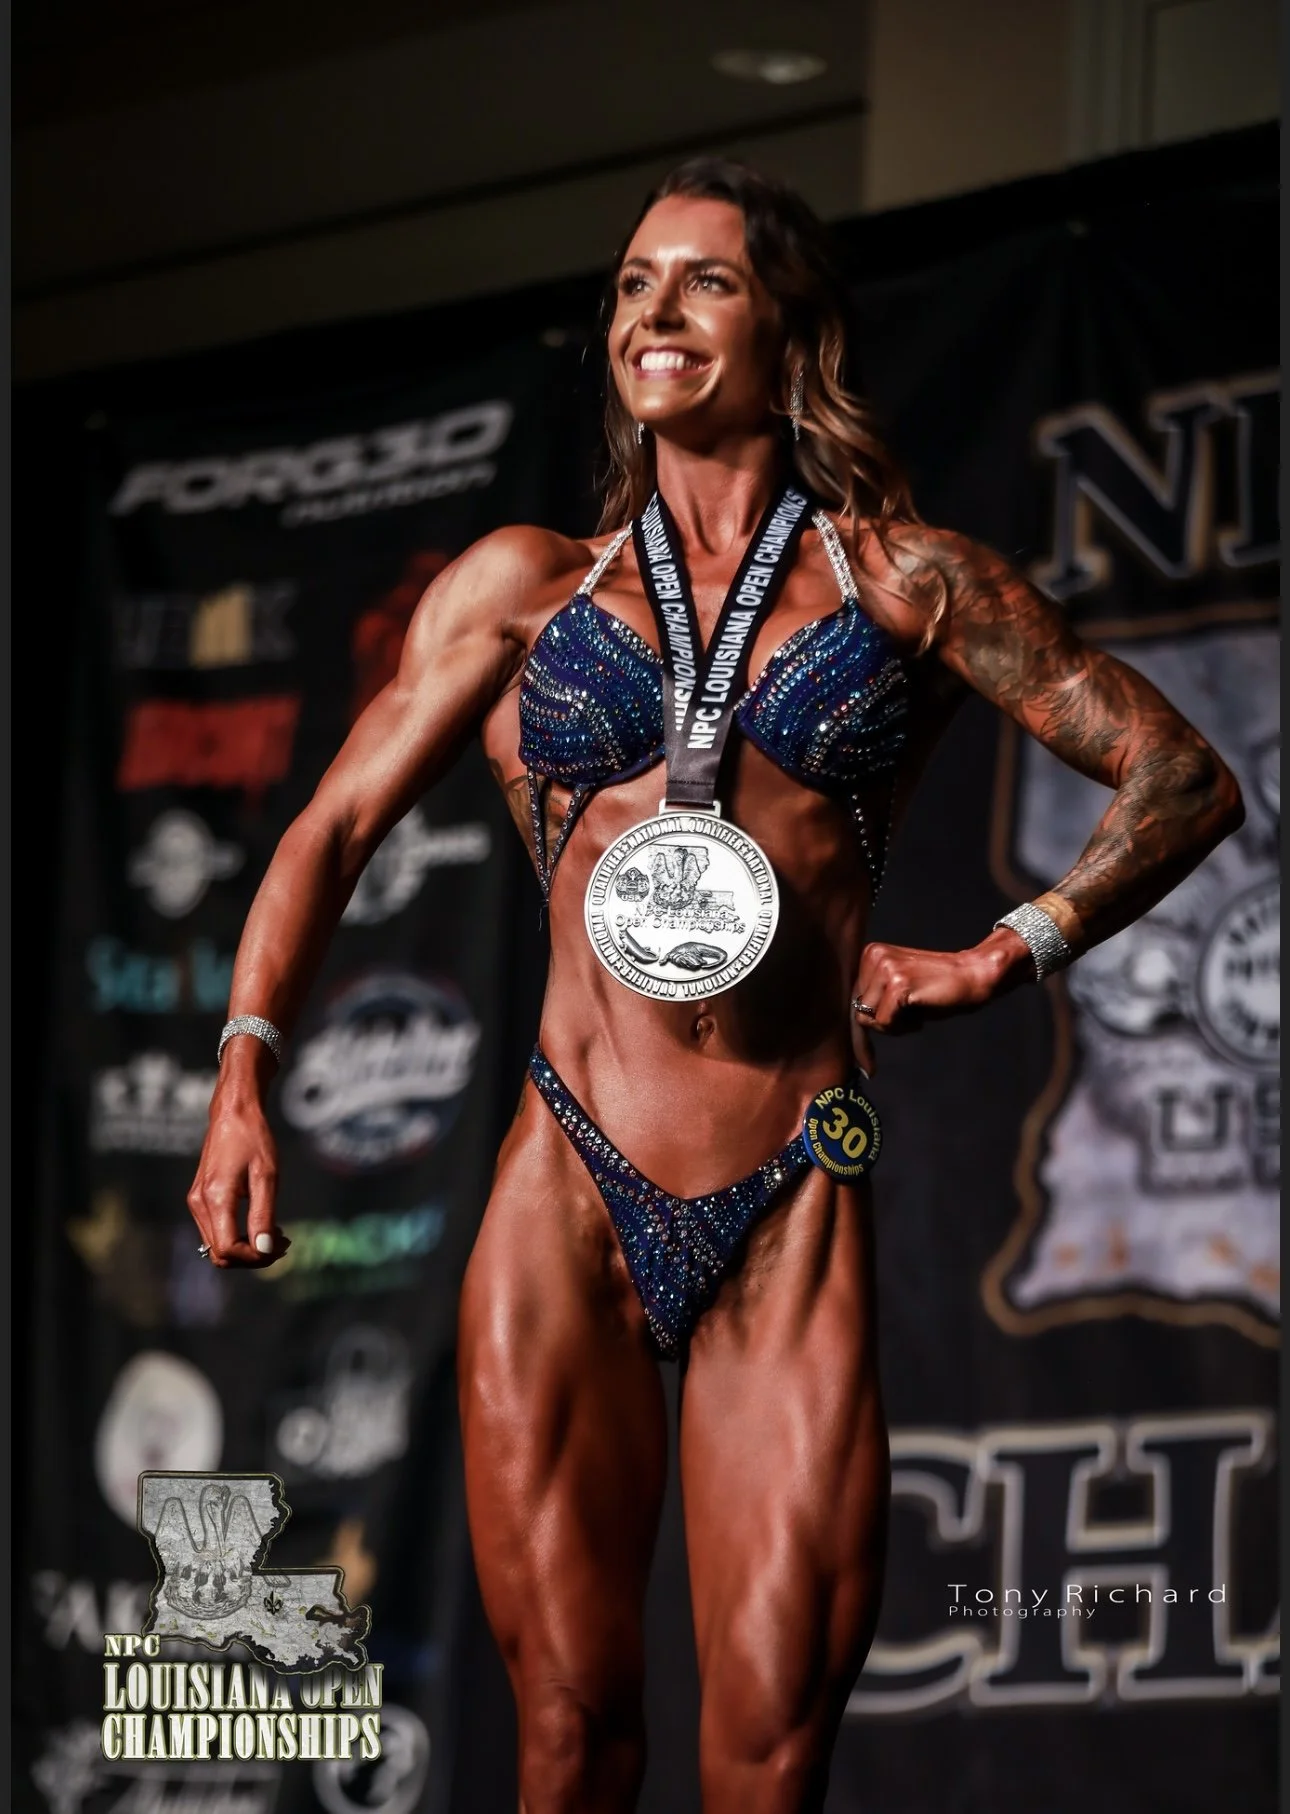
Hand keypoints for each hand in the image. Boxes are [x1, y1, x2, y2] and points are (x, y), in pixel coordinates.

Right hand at [187, 1073, 289, 1267]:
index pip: (228, 1249)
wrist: (233, 1112)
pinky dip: (238, 1237)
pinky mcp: (199, 1198)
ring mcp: (196, 1202)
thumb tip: (264, 1250)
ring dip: (246, 1248)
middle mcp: (199, 1204)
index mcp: (215, 1198)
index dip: (255, 1257)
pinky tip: (261, 1225)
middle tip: (282, 1243)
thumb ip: (263, 1214)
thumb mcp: (267, 1176)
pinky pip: (216, 1231)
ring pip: (216, 1246)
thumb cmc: (253, 1138)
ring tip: (276, 1234)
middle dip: (252, 1256)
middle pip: (220, 1254)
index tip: (280, 1246)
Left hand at [850, 930, 1032, 1071]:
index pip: (852, 997)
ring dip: (893, 1026)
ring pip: (868, 1017)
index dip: (859, 1030)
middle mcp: (874, 956)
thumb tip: (853, 1040)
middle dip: (881, 1026)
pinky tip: (920, 1017)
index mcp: (871, 954)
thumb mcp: (897, 993)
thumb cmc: (937, 989)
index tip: (863, 1062)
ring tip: (916, 1015)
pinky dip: (903, 1028)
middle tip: (910, 1021)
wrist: (972, 976)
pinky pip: (885, 1022)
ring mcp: (886, 968)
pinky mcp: (899, 984)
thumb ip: (874, 1003)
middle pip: (857, 1010)